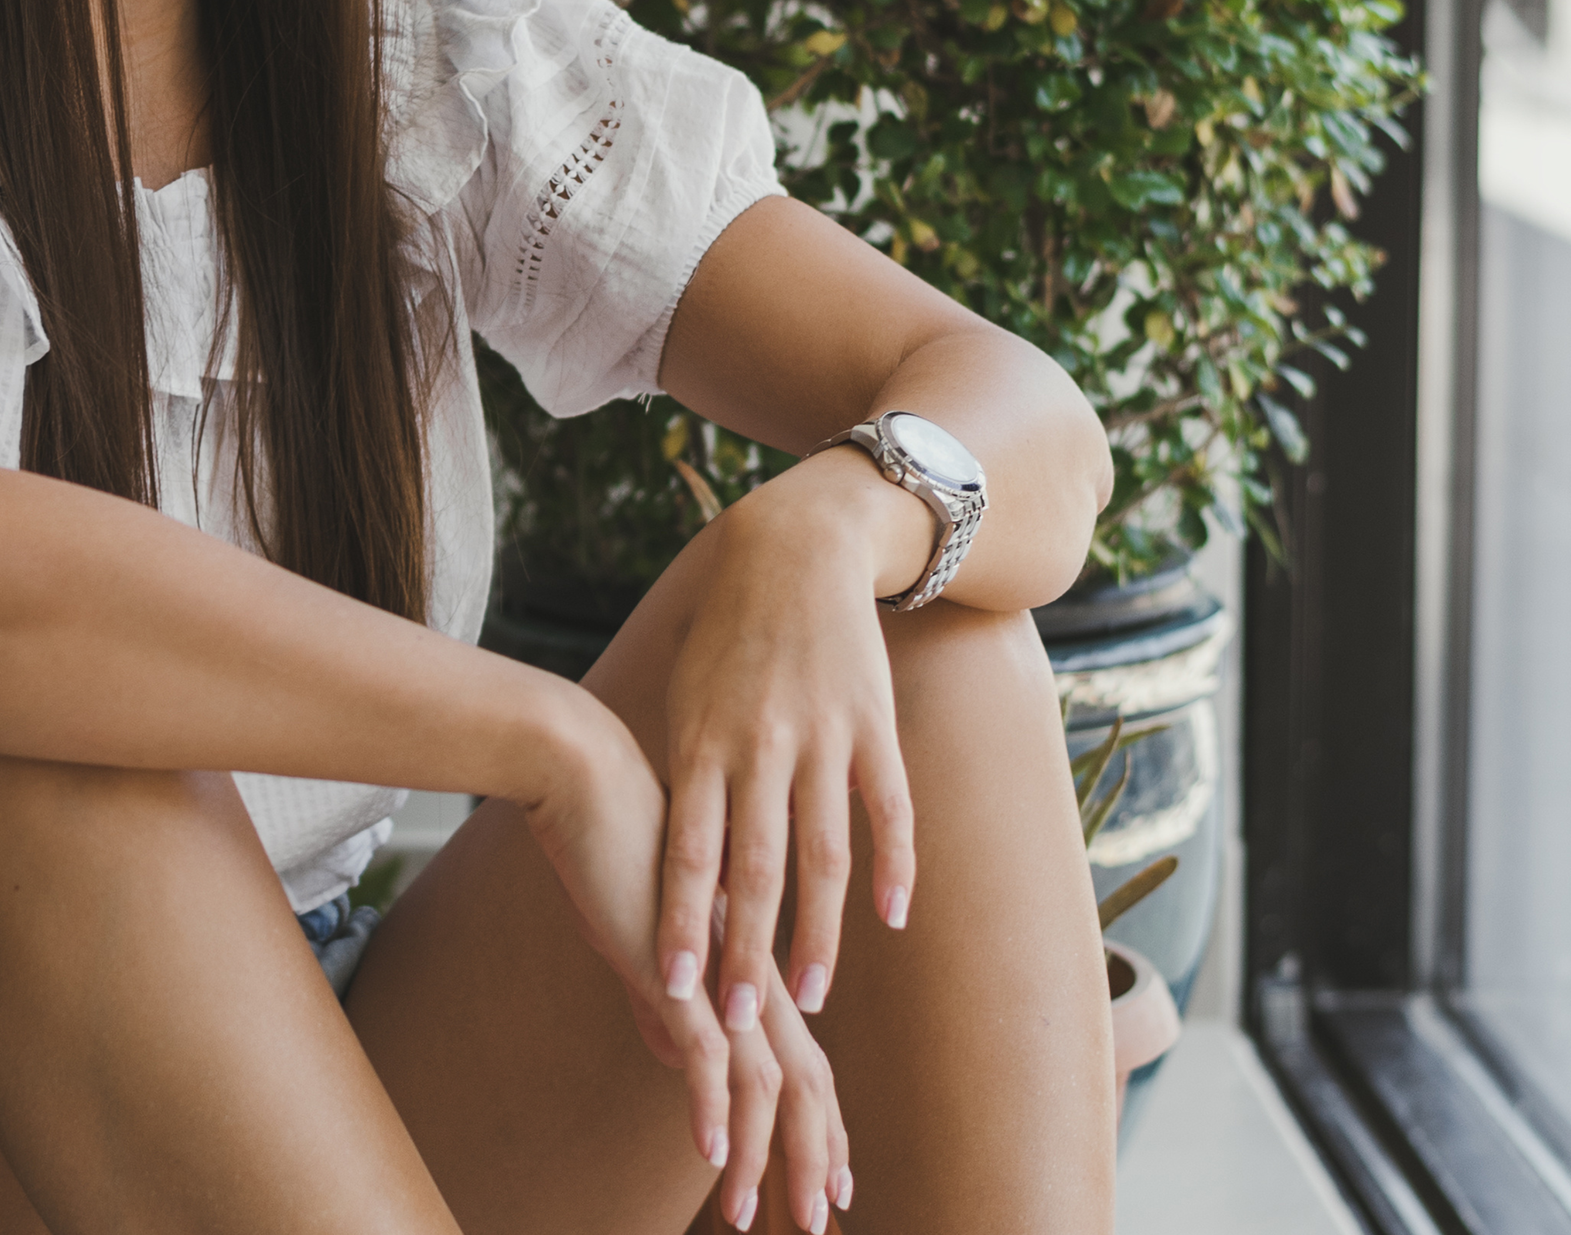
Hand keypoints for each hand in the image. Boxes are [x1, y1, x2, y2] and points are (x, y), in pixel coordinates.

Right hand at [521, 695, 850, 1224]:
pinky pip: (706, 1052)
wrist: (589, 773)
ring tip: (759, 1216)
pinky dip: (710, 1108)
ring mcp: (719, 968)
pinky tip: (712, 1153)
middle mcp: (749, 970)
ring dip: (769, 1157)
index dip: (823, 1124)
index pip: (804, 1058)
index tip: (835, 1179)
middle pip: (807, 1080)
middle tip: (819, 1222)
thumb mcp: (654, 930)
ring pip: (766, 1081)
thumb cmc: (618, 838)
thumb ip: (669, 992)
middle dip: (816, 1159)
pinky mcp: (676, 963)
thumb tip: (671, 1046)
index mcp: (752, 963)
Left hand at [655, 456, 919, 1049]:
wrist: (793, 549)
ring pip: (822, 854)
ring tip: (812, 995)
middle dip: (747, 952)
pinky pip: (888, 808)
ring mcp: (822, 736)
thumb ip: (685, 780)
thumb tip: (677, 869)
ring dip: (818, 932)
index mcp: (701, 742)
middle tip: (742, 1022)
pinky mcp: (873, 725)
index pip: (688, 853)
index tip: (676, 992)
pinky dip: (894, 866)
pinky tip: (891, 919)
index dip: (683, 924)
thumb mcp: (684, 700)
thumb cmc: (724, 635)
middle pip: (754, 869)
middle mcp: (760, 745)